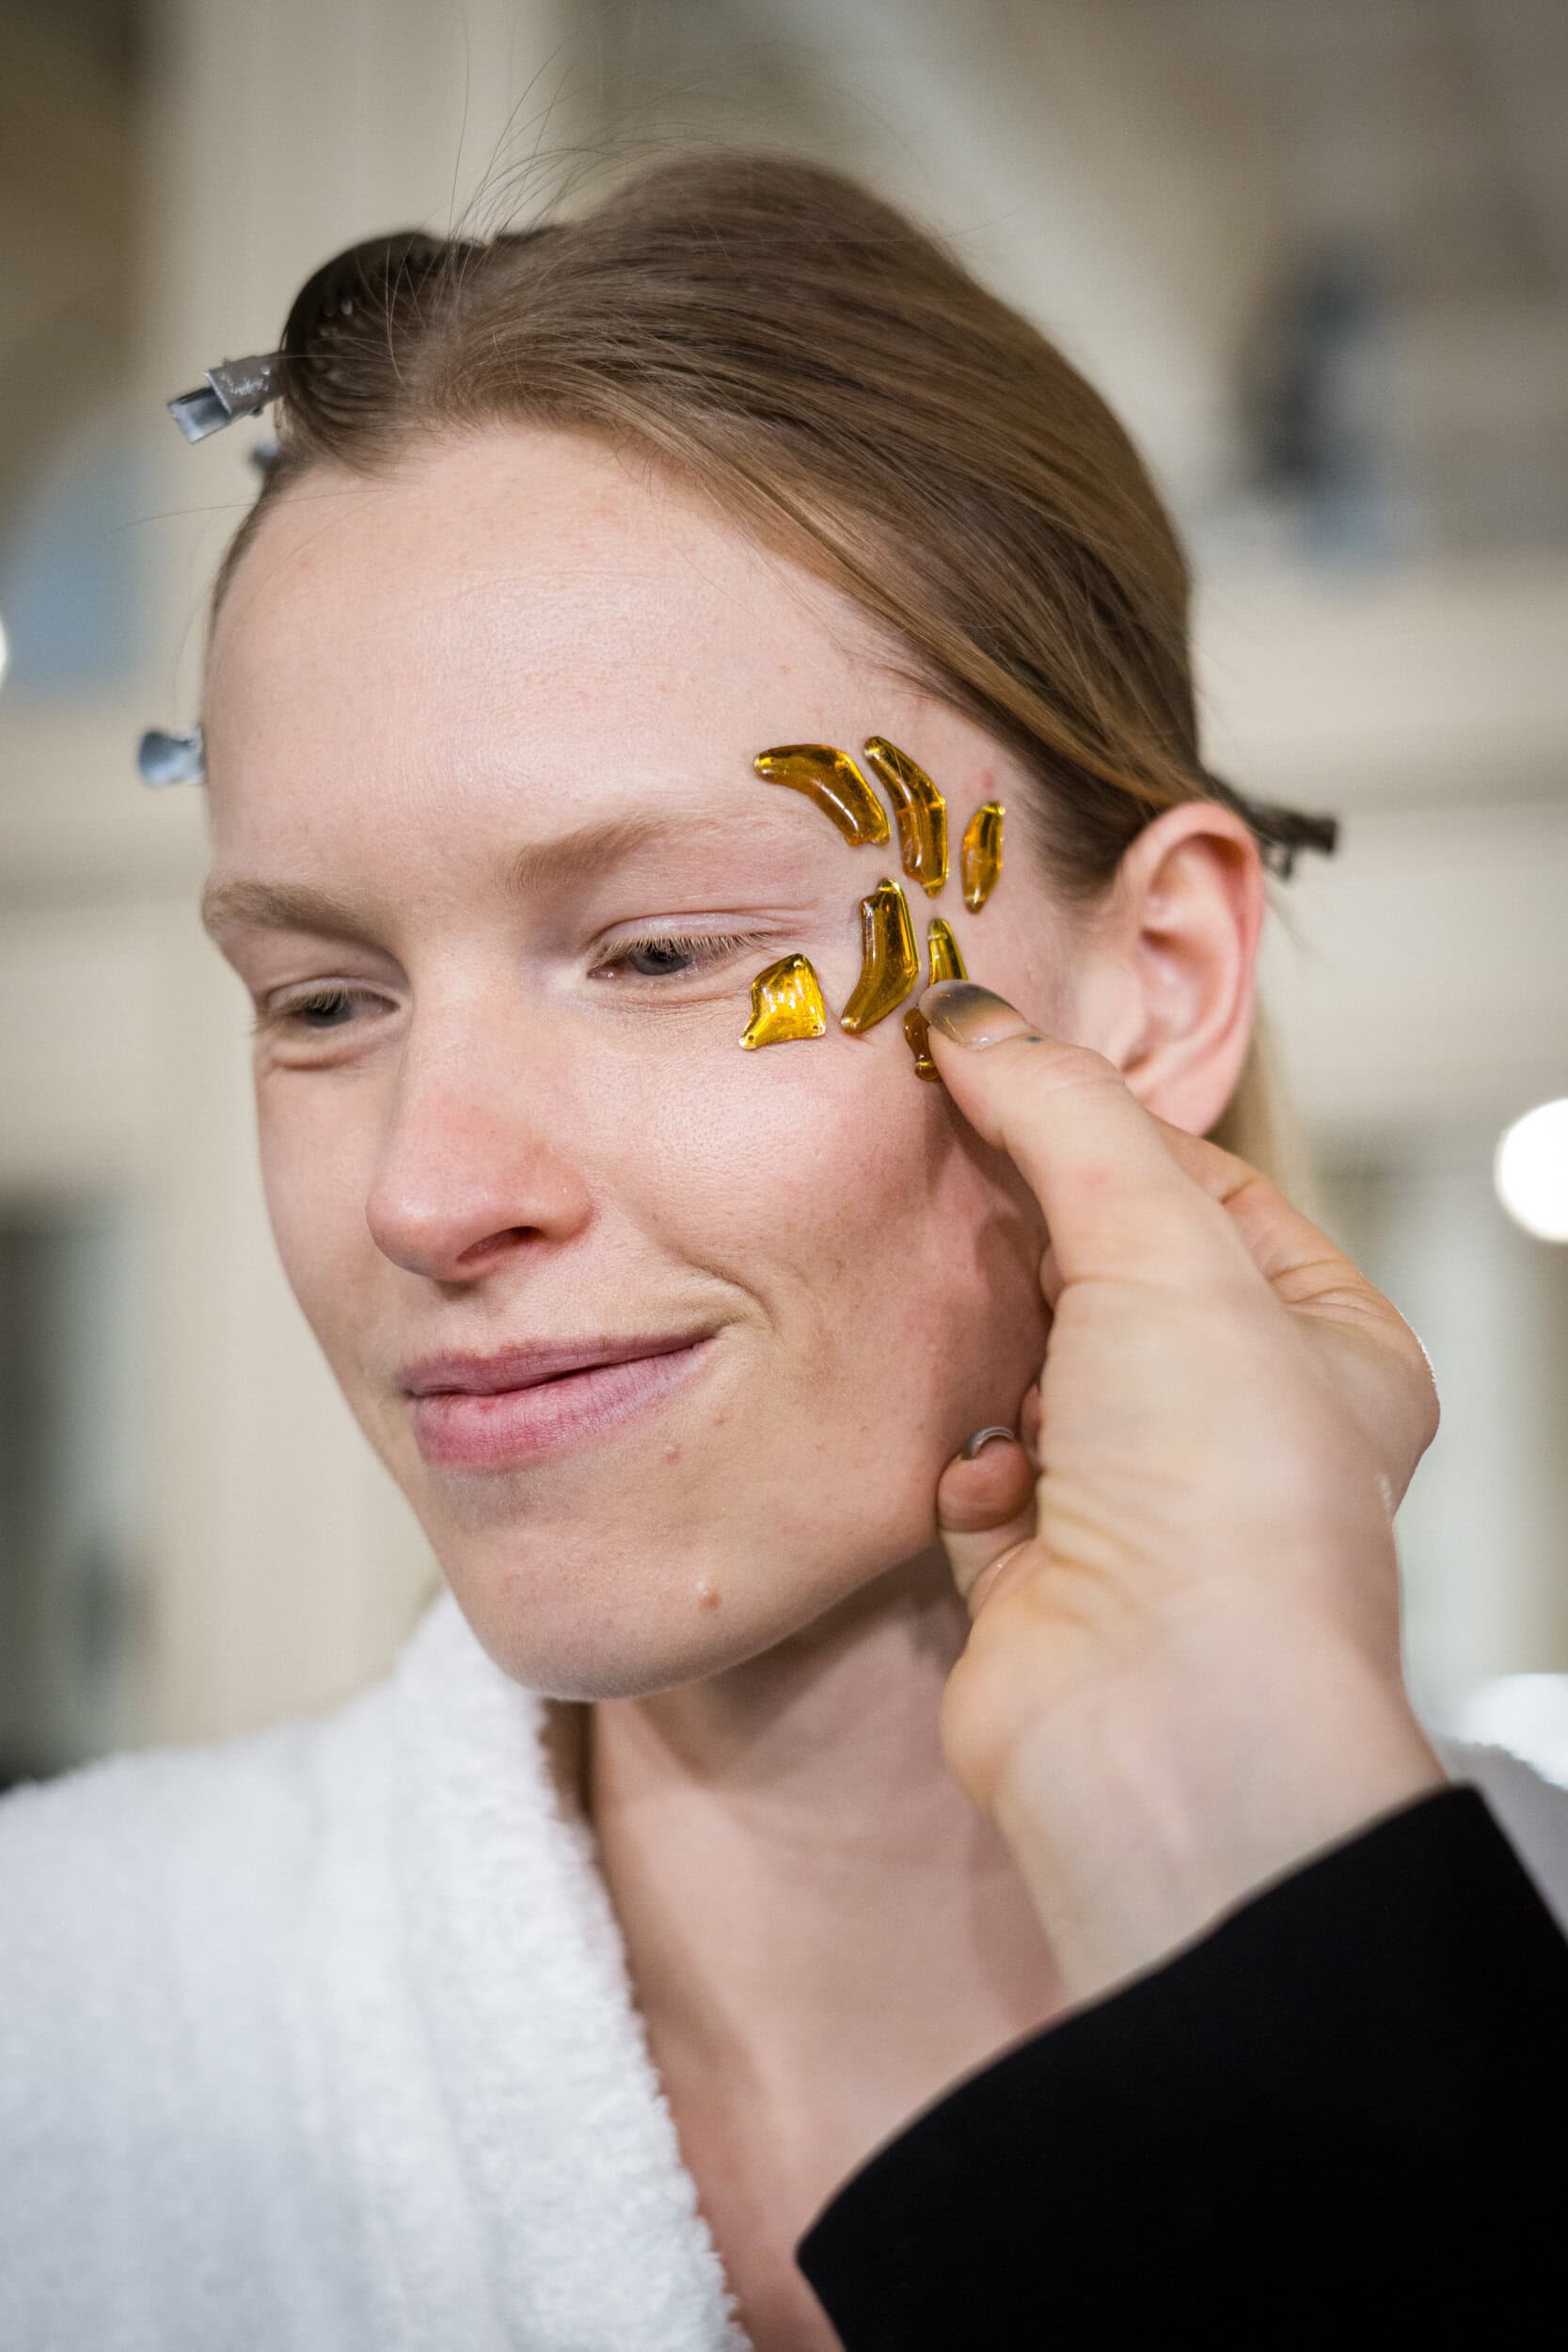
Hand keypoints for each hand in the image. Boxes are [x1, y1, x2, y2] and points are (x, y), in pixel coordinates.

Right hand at [922, 981, 1444, 2004]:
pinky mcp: (1042, 1564)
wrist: (1155, 1719)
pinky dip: (966, 1465)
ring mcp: (1139, 1497)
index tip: (987, 1072)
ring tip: (971, 1341)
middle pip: (1101, 1273)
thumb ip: (1063, 1116)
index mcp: (1325, 1343)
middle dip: (1026, 1242)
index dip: (1095, 1130)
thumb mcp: (1163, 1248)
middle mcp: (1240, 1423)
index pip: (1201, 1189)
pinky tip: (984, 1488)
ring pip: (1025, 1366)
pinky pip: (974, 1467)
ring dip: (990, 1356)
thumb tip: (971, 1018)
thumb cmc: (1220, 1496)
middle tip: (944, 1175)